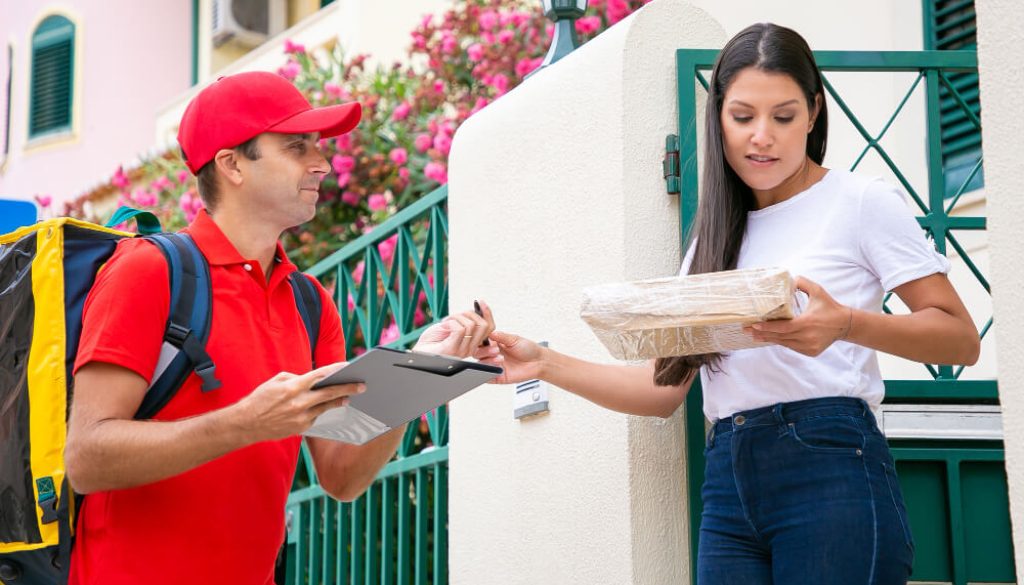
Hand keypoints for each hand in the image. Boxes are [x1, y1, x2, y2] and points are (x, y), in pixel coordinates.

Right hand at [231, 363, 364, 442]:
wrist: (247, 423)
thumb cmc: (261, 399)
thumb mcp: (277, 381)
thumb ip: (296, 378)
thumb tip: (312, 380)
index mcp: (293, 386)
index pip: (320, 375)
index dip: (336, 371)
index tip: (348, 367)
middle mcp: (299, 402)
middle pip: (329, 393)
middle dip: (348, 389)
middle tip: (362, 386)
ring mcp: (301, 417)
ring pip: (325, 407)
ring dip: (338, 402)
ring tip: (348, 397)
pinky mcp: (301, 428)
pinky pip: (315, 418)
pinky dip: (319, 412)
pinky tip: (326, 408)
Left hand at [413, 299, 495, 357]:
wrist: (419, 352)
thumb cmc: (433, 340)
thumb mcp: (452, 326)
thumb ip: (465, 321)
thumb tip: (476, 309)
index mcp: (472, 343)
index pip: (490, 328)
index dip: (488, 313)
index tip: (481, 302)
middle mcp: (470, 348)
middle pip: (484, 325)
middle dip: (470, 313)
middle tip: (456, 315)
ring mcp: (462, 350)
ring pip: (471, 325)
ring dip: (456, 317)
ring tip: (446, 322)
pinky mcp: (452, 349)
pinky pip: (459, 329)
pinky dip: (450, 322)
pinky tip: (443, 326)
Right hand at [474, 331, 545, 384]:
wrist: (538, 362)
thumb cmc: (528, 349)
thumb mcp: (514, 339)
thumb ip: (501, 336)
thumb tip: (490, 332)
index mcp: (495, 344)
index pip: (480, 342)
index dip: (479, 341)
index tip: (485, 339)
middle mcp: (492, 355)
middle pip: (477, 353)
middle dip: (484, 351)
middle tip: (496, 350)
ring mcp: (494, 366)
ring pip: (481, 365)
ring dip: (488, 361)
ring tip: (500, 359)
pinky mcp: (498, 376)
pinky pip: (486, 377)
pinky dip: (488, 374)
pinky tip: (496, 369)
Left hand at [744, 276, 851, 356]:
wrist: (845, 324)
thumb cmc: (829, 306)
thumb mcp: (817, 291)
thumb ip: (802, 283)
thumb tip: (788, 279)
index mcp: (807, 323)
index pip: (782, 327)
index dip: (767, 327)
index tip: (753, 325)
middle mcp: (807, 337)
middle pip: (780, 337)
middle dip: (762, 333)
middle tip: (747, 330)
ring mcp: (809, 346)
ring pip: (784, 343)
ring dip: (770, 339)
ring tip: (755, 335)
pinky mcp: (811, 352)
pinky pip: (792, 347)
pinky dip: (782, 341)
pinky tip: (771, 338)